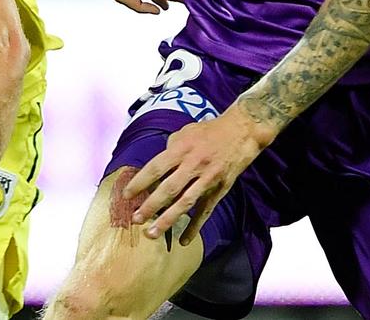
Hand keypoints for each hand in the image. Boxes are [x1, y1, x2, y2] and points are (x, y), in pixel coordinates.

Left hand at [123, 105, 275, 244]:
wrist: (243, 130)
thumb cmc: (211, 130)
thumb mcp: (187, 131)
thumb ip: (171, 147)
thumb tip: (159, 165)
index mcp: (182, 148)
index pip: (156, 168)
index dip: (140, 182)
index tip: (126, 195)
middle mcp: (194, 164)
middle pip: (168, 189)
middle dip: (150, 206)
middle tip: (135, 219)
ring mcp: (208, 177)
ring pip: (185, 203)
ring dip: (167, 220)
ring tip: (152, 233)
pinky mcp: (220, 188)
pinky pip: (206, 210)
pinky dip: (195, 226)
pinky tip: (184, 240)